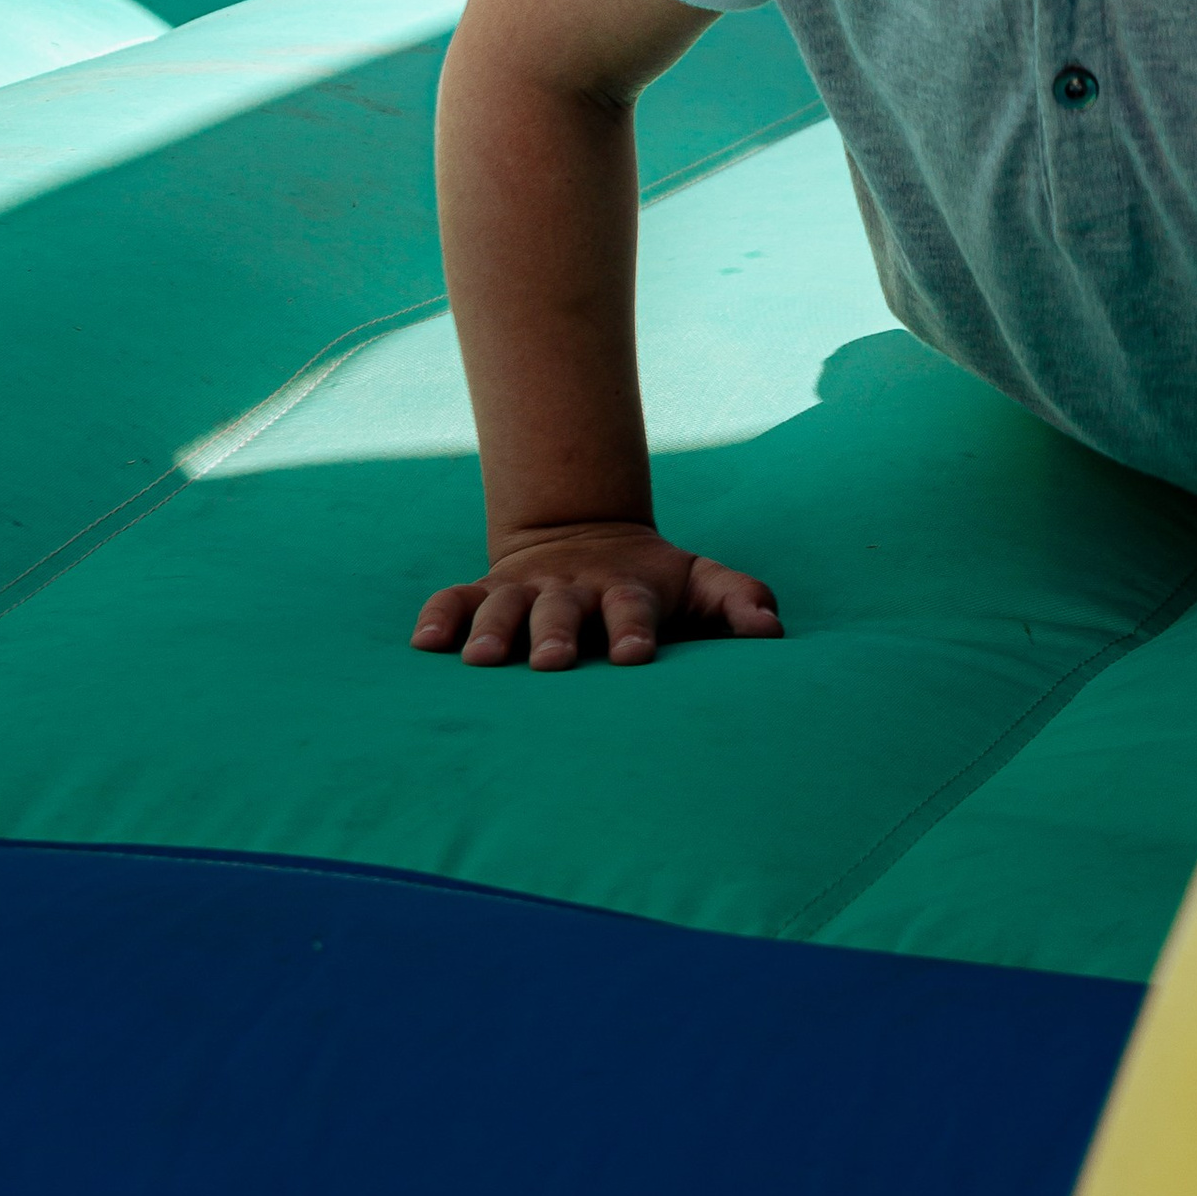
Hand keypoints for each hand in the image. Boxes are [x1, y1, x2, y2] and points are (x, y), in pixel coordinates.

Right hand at [412, 519, 782, 668]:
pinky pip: (454, 599)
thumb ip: (738, 600)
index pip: (632, 610)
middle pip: (563, 611)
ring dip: (493, 630)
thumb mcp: (701, 583)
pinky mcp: (486, 593)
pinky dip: (439, 616)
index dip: (633, 629)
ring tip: (482, 661)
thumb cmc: (655, 583)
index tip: (634, 656)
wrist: (588, 534)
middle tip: (554, 661)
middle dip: (557, 634)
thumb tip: (771, 630)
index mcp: (627, 590)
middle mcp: (573, 590)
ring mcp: (526, 590)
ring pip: (505, 607)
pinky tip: (425, 643)